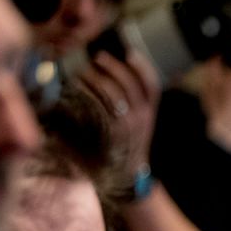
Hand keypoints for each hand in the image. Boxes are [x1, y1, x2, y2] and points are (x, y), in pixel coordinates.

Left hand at [77, 49, 161, 177]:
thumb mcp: (136, 126)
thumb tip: (112, 79)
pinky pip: (100, 105)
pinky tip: (78, 86)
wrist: (125, 178)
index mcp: (150, 114)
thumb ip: (131, 105)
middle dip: (114, 66)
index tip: (130, 52)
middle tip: (98, 57)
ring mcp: (128, 126)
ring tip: (83, 71)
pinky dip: (89, 92)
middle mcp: (142, 118)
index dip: (143, 66)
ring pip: (115, 92)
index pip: (152, 85)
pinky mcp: (112, 133)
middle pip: (132, 84)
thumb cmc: (124, 148)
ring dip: (98, 77)